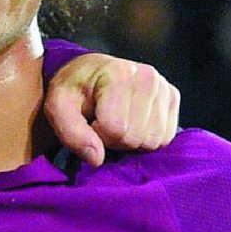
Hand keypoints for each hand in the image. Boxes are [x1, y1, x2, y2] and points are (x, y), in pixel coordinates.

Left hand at [44, 53, 179, 165]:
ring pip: (153, 141)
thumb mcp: (57, 108)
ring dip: (132, 140)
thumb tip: (97, 159)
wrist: (90, 72)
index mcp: (118, 74)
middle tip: (103, 123)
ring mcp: (163, 86)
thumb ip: (71, 134)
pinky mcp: (173, 97)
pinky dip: (147, 137)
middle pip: (135, 138)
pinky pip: (165, 137)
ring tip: (118, 121)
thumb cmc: (73, 90)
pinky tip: (134, 122)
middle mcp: (147, 77)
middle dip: (115, 140)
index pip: (115, 129)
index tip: (90, 122)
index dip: (97, 135)